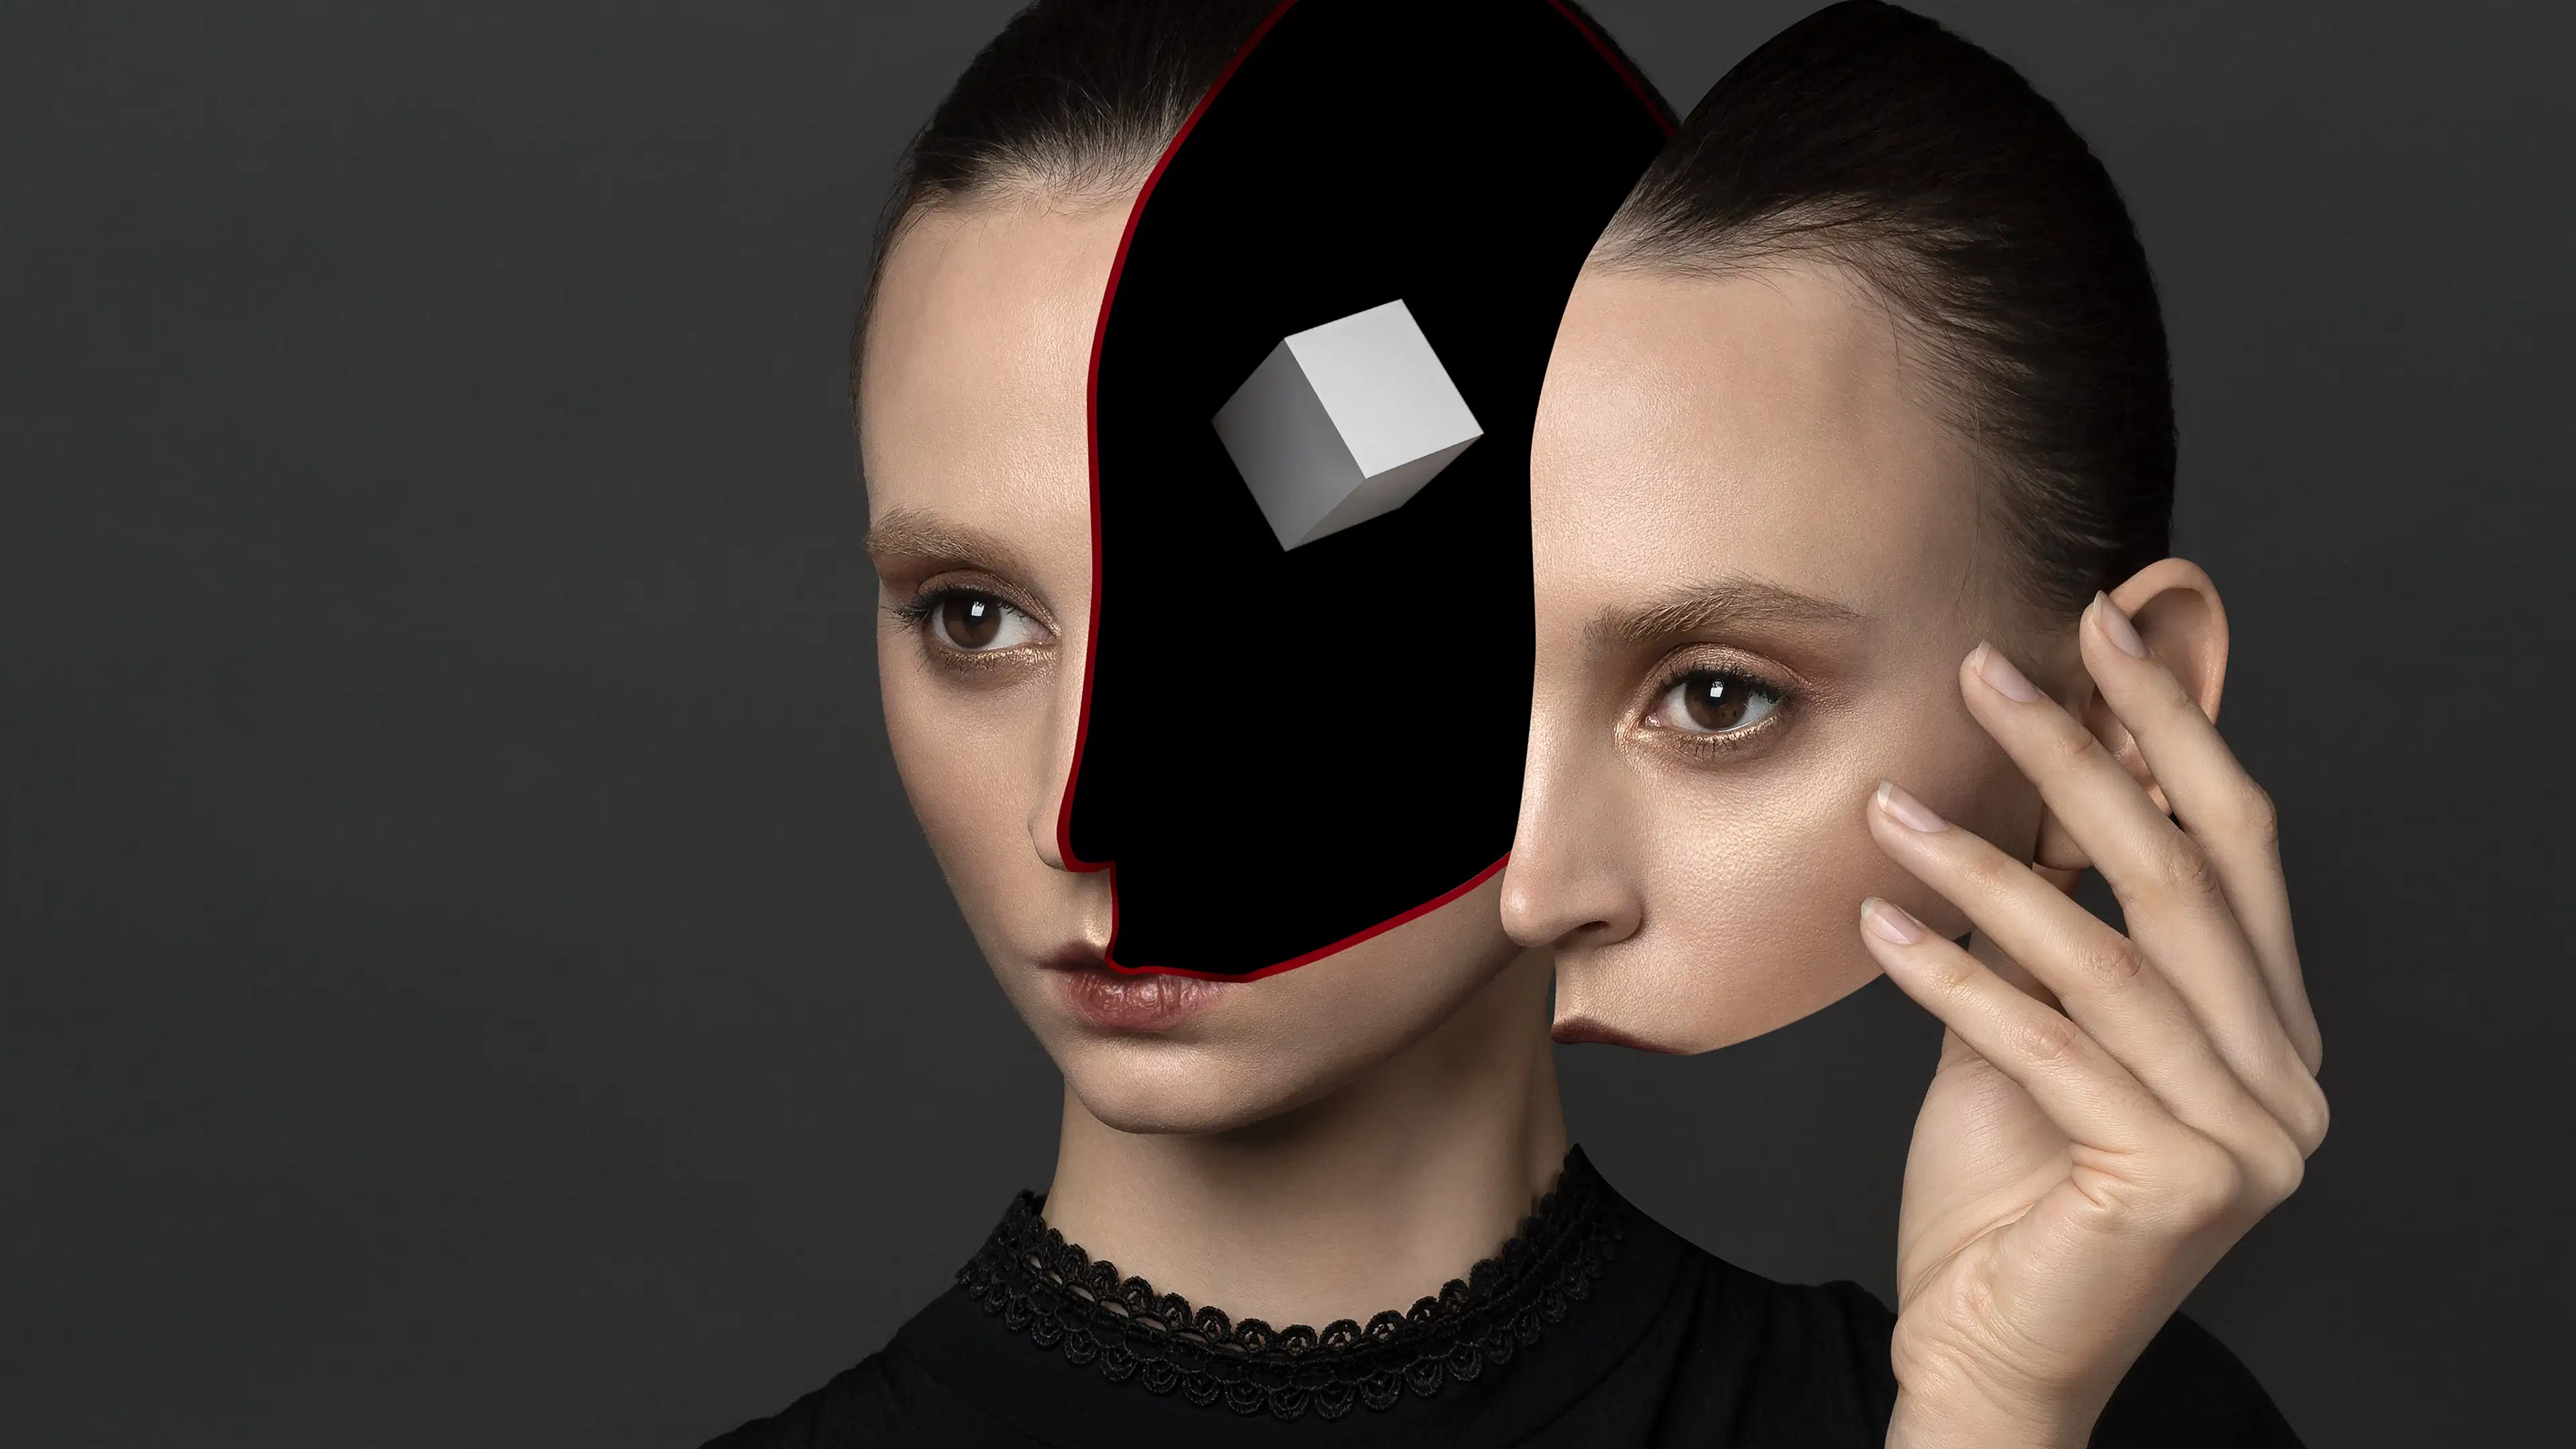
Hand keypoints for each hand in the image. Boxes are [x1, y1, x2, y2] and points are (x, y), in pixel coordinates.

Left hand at [1861, 594, 2326, 1448]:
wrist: (1985, 1352)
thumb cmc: (2002, 1196)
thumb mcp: (2027, 1027)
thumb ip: (2054, 923)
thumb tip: (2041, 774)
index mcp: (2269, 1033)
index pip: (2234, 848)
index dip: (2169, 730)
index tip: (2095, 629)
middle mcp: (2286, 1082)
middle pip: (2184, 877)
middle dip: (2086, 756)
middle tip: (1992, 666)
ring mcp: (2249, 1139)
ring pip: (2109, 956)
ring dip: (1985, 867)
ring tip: (1886, 805)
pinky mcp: (2182, 1183)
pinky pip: (2050, 1047)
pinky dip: (1957, 979)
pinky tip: (1881, 926)